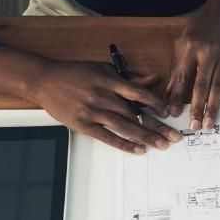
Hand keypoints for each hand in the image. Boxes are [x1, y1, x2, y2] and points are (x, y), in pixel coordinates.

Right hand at [0, 50, 177, 155]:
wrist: (44, 80)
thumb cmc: (76, 74)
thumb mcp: (103, 69)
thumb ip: (129, 77)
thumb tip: (154, 79)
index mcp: (109, 80)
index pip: (139, 93)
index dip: (156, 104)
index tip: (168, 113)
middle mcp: (102, 96)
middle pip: (135, 114)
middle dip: (158, 127)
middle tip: (175, 137)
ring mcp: (92, 111)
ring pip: (125, 127)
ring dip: (146, 138)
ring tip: (162, 145)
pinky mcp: (84, 124)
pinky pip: (108, 137)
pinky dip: (125, 144)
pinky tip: (139, 150)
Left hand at [166, 0, 219, 129]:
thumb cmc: (204, 21)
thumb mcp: (185, 37)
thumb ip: (178, 63)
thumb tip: (170, 88)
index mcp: (190, 47)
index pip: (181, 77)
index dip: (176, 96)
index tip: (172, 113)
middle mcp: (209, 53)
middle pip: (201, 86)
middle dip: (196, 108)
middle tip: (194, 126)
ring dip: (214, 107)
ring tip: (210, 124)